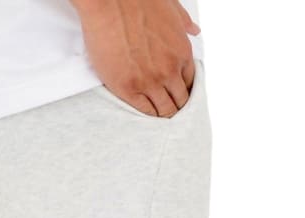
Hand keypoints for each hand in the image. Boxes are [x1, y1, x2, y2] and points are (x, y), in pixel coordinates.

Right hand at [71, 0, 198, 116]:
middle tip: (169, 111)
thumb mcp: (170, 6)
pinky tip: (145, 116)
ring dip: (162, 115)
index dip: (184, 92)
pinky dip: (147, 116)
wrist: (109, 1)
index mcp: (181, 52)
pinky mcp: (128, 88)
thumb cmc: (137, 0)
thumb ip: (184, 22)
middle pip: (179, 101)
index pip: (189, 83)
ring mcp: (149, 81)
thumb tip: (194, 30)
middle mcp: (169, 70)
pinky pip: (144, 111)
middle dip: (176, 107)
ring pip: (164, 110)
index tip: (177, 96)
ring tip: (158, 118)